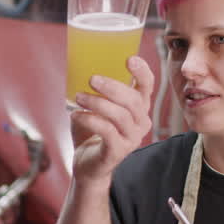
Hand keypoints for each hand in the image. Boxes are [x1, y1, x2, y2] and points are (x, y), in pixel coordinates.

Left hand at [70, 56, 154, 185]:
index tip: (129, 58)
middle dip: (113, 87)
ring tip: (78, 97)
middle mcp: (141, 123)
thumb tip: (81, 67)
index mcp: (138, 108)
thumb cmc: (91, 132)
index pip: (148, 86)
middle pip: (134, 100)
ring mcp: (132, 138)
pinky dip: (90, 119)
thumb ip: (96, 90)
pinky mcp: (118, 151)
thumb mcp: (95, 107)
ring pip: (120, 115)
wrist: (87, 165)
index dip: (142, 71)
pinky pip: (107, 131)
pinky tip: (75, 115)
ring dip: (97, 103)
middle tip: (92, 79)